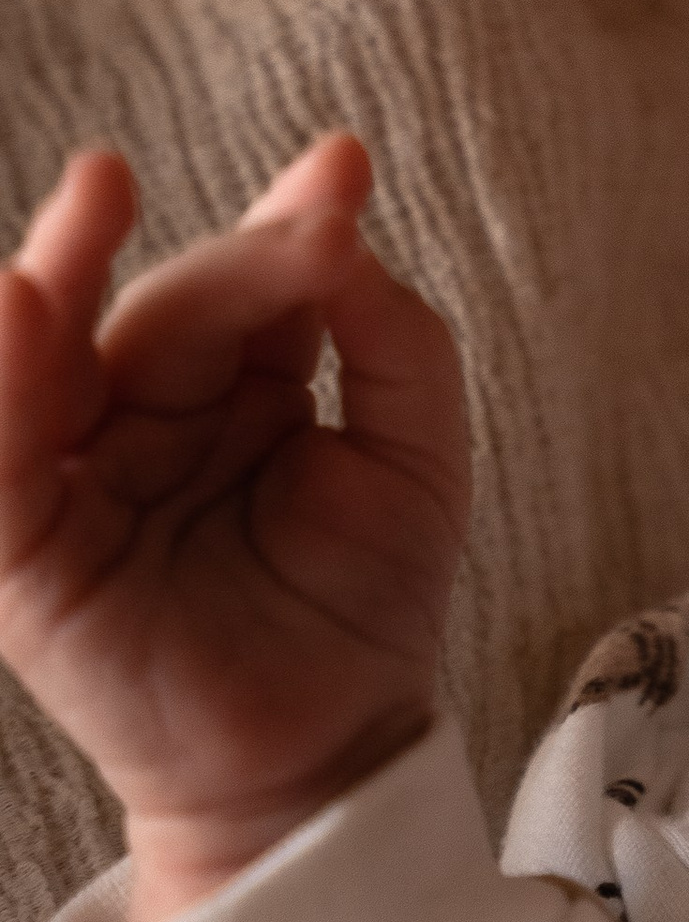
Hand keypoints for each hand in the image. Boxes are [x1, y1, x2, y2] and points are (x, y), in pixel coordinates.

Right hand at [0, 137, 466, 921]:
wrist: (337, 749)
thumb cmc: (368, 603)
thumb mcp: (415, 452)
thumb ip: (392, 337)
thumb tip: (342, 216)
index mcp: (234, 385)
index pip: (249, 287)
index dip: (289, 230)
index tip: (344, 172)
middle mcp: (147, 417)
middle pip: (167, 312)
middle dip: (234, 265)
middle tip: (306, 225)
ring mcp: (83, 479)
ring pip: (49, 356)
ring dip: (63, 267)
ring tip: (99, 192)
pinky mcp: (29, 555)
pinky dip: (2, 381)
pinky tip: (17, 305)